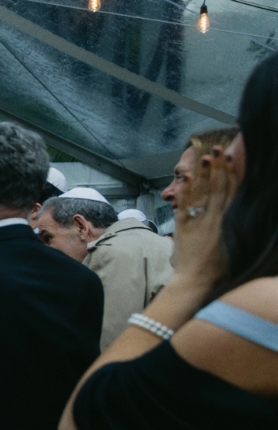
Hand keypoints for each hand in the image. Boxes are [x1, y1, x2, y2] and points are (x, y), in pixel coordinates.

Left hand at [170, 149, 236, 289]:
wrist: (196, 281)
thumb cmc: (220, 267)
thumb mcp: (236, 245)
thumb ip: (240, 226)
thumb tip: (247, 211)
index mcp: (229, 221)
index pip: (233, 192)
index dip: (234, 174)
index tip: (235, 158)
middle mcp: (215, 218)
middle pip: (218, 187)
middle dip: (219, 167)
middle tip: (219, 149)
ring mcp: (198, 221)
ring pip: (202, 192)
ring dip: (204, 173)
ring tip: (206, 156)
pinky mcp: (182, 227)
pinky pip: (184, 204)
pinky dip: (186, 190)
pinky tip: (187, 177)